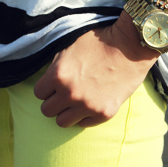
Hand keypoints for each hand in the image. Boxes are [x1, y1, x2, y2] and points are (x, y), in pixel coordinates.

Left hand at [33, 14, 158, 127]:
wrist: (130, 47)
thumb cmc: (99, 42)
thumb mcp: (69, 48)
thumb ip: (55, 68)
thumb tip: (47, 82)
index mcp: (58, 75)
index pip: (38, 93)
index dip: (46, 88)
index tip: (54, 85)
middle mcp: (70, 93)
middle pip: (46, 110)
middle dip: (54, 101)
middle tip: (64, 94)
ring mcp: (87, 105)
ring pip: (61, 122)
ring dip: (66, 112)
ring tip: (75, 102)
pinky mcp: (103, 113)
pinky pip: (83, 124)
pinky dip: (84, 116)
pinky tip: (91, 103)